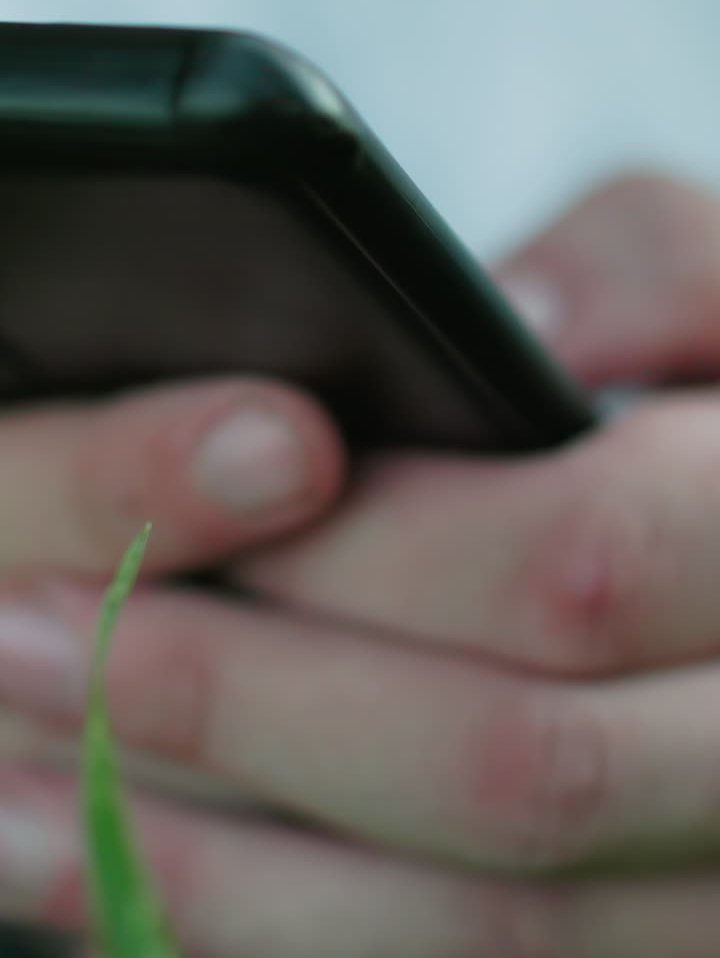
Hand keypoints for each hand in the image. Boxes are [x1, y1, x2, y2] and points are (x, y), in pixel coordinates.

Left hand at [4, 172, 719, 955]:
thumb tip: (508, 330)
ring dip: (227, 873)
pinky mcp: (647, 932)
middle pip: (513, 774)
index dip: (362, 554)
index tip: (185, 521)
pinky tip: (143, 889)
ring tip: (21, 797)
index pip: (572, 566)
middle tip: (33, 640)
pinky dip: (286, 944)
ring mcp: (713, 874)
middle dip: (246, 712)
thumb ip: (643, 265)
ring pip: (494, 932)